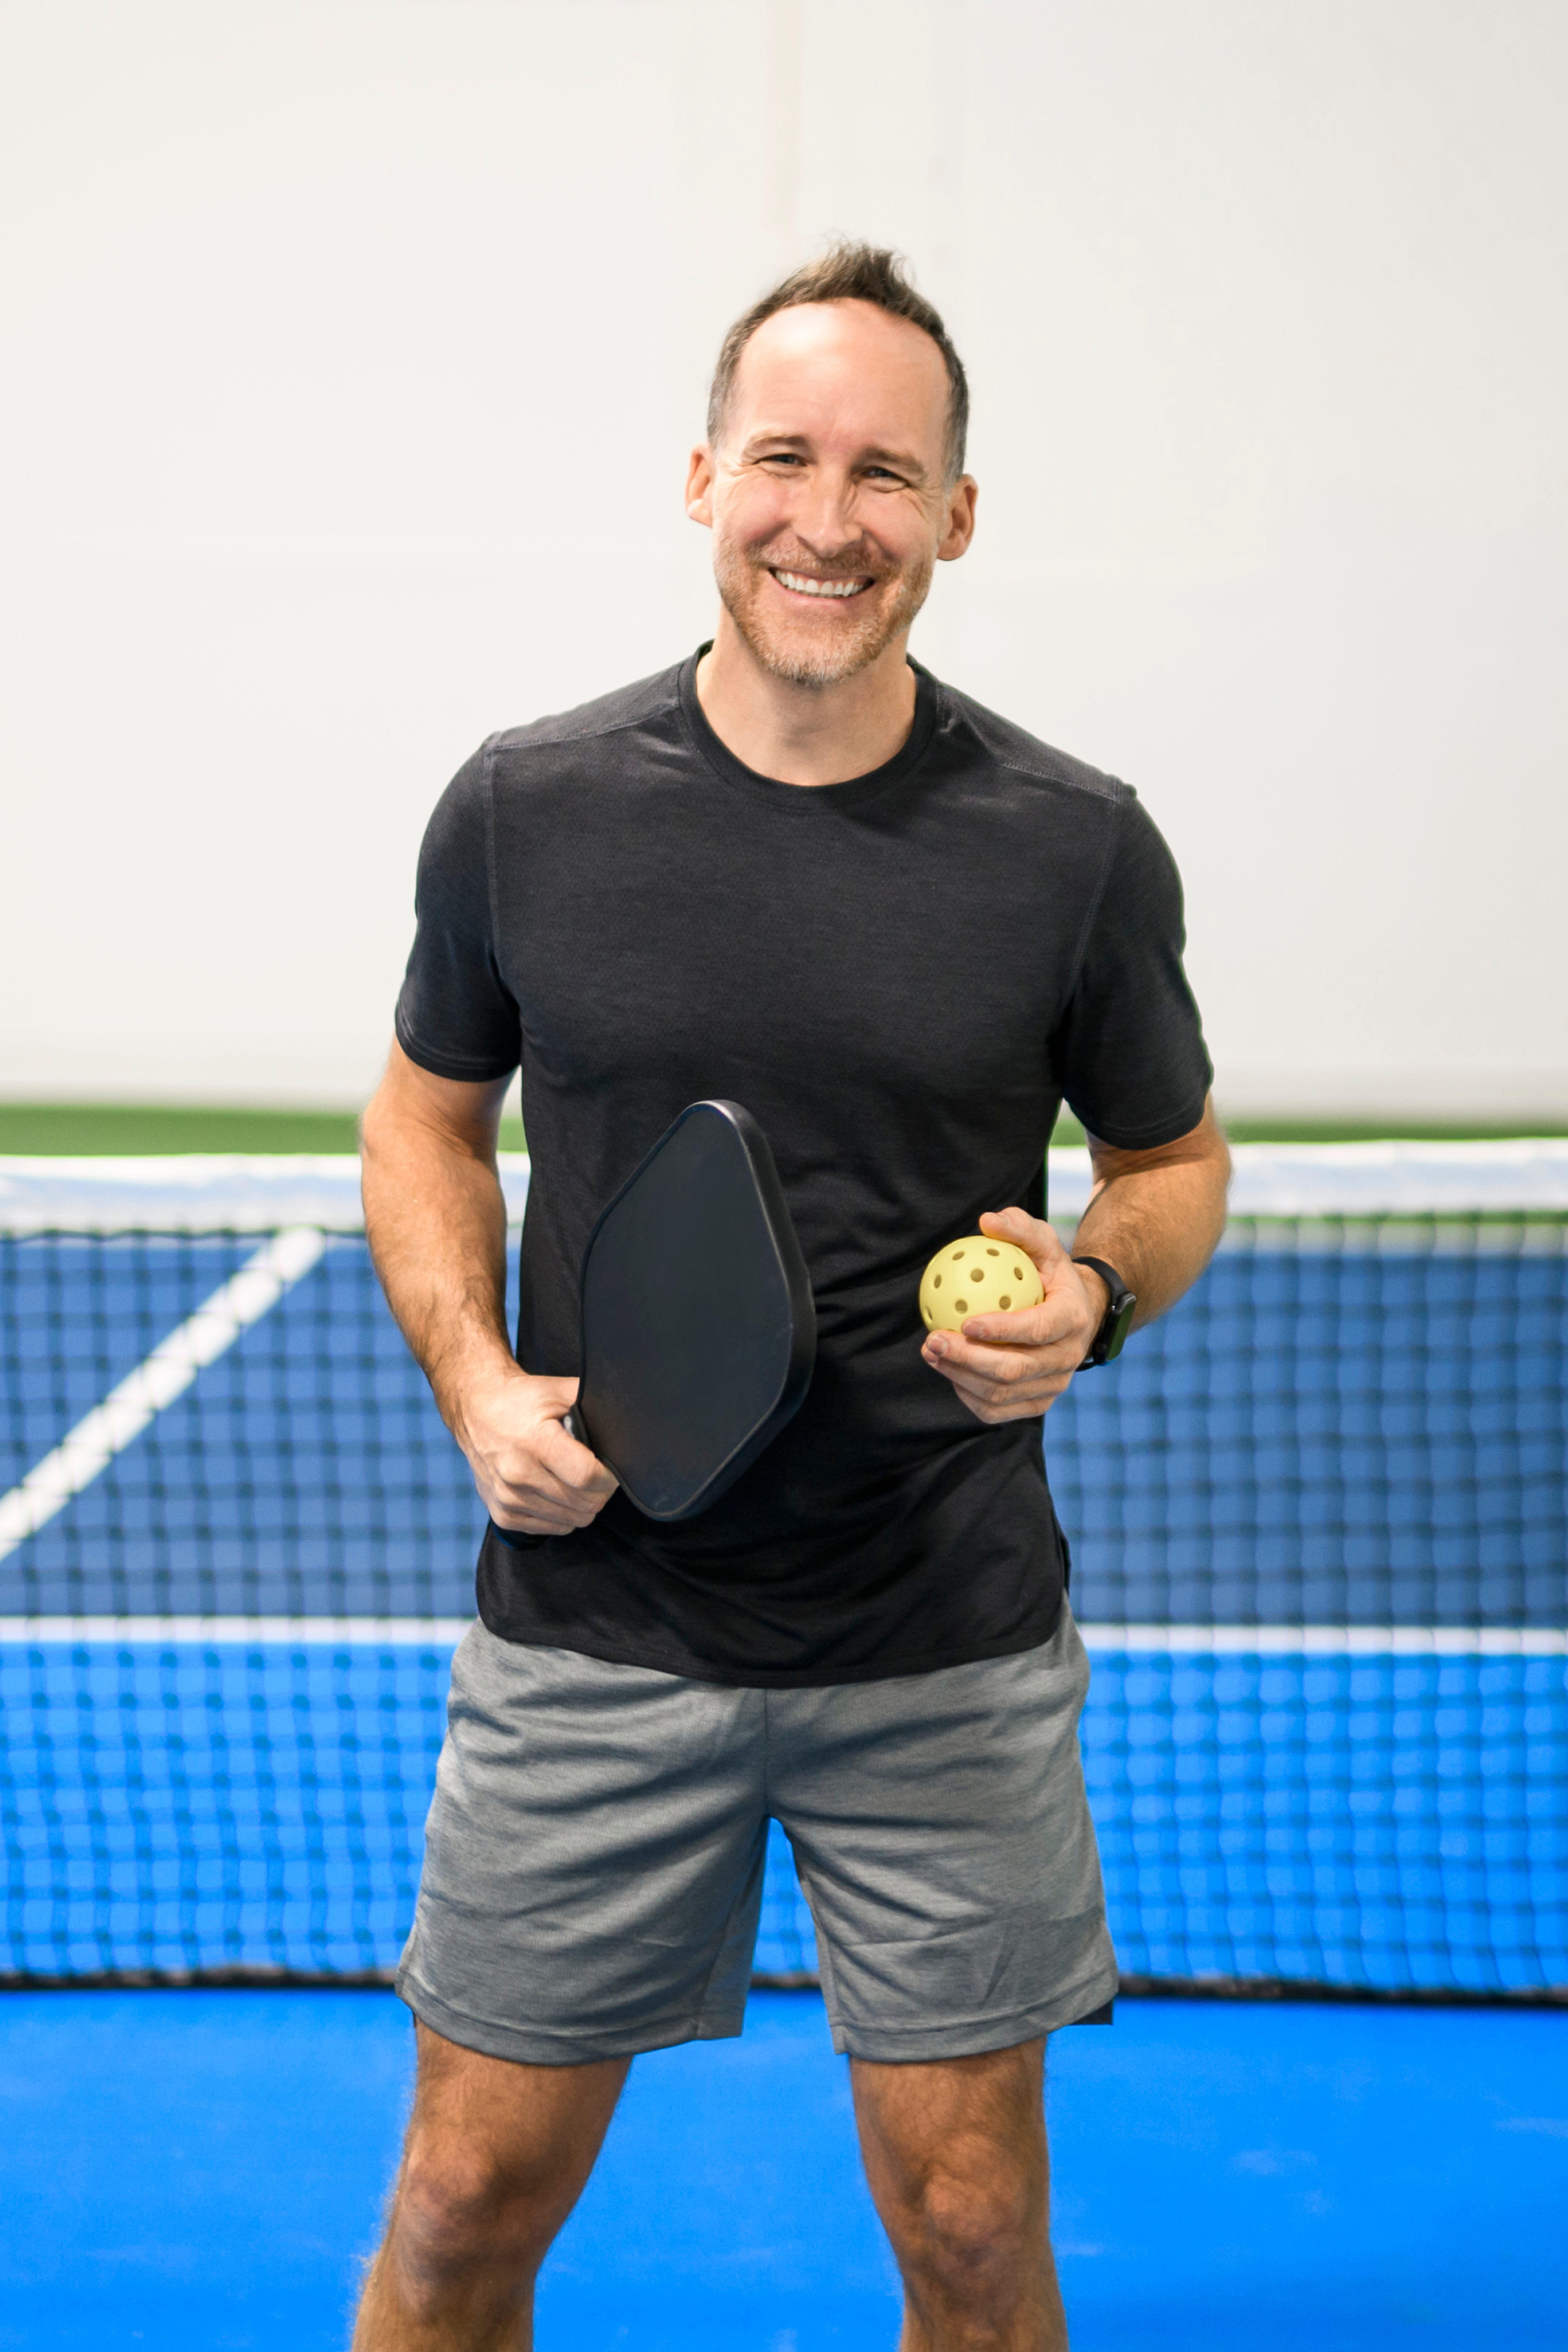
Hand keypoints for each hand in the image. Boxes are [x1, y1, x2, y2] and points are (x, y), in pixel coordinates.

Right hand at [454, 1363, 618, 1535]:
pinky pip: (552, 1528)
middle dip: (600, 1491)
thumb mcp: (558, 1390)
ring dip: (582, 1504)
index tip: (610, 1468)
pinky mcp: (503, 1514)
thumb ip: (594, 1403)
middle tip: (596, 1472)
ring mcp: (508, 1498)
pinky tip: (556, 1491)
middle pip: (584, 1504)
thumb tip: (628, 1418)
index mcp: (534, 1442)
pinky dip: (562, 1514)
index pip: (587, 1477)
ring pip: (572, 1520)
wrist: (475, 1411)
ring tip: (575, 1480)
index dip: (609, 1477)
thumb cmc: (521, 1400)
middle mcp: (518, 1474)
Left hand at [919, 1207, 1105, 1424]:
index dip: (1002, 1329)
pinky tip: (946, 1369)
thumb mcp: (1042, 1243)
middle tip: (933, 1338)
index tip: (965, 1320)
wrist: (1075, 1313)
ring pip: (1001, 1394)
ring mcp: (1053, 1386)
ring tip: (930, 1351)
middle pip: (1015, 1370)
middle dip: (968, 1358)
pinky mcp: (1037, 1404)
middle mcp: (1068, 1358)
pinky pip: (996, 1410)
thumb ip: (1019, 1228)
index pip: (1038, 1329)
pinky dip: (966, 1394)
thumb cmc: (1049, 1273)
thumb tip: (987, 1221)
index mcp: (1073, 1319)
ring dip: (959, 1375)